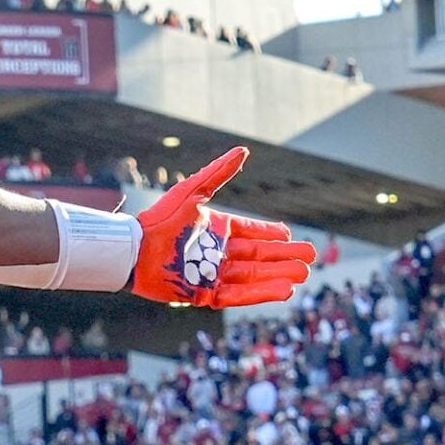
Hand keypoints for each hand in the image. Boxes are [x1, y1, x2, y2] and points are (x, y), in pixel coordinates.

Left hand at [131, 147, 315, 308]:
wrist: (134, 249)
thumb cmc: (160, 218)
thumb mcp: (192, 192)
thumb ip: (218, 173)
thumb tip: (243, 150)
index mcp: (216, 230)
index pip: (250, 233)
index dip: (270, 235)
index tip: (290, 235)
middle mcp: (216, 253)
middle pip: (258, 256)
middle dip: (284, 258)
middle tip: (310, 258)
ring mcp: (211, 275)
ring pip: (252, 276)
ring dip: (277, 276)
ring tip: (303, 276)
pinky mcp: (203, 294)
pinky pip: (237, 295)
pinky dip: (260, 293)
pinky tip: (283, 291)